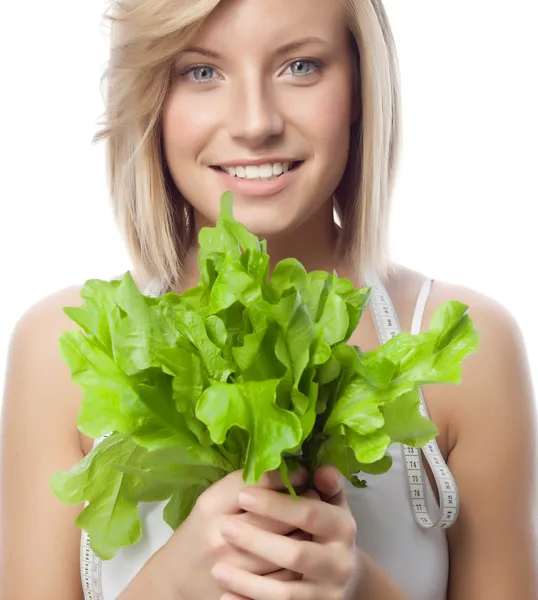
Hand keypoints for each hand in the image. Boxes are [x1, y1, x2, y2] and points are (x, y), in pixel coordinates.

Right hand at [153, 466, 317, 599]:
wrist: (175, 583)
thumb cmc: (198, 534)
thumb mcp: (211, 502)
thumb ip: (242, 484)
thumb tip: (284, 469)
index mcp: (211, 506)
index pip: (255, 483)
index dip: (283, 475)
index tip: (301, 472)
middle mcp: (221, 535)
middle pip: (275, 514)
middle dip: (302, 501)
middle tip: (314, 493)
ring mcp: (236, 567)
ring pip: (286, 544)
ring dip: (307, 529)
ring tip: (315, 518)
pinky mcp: (248, 592)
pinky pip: (287, 574)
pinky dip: (301, 559)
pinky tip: (306, 547)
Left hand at [210, 466, 360, 599]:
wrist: (340, 574)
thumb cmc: (324, 528)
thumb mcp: (329, 503)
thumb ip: (323, 485)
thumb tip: (320, 470)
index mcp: (343, 527)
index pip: (309, 513)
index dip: (275, 505)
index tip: (243, 495)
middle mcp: (339, 563)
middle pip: (296, 554)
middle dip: (258, 541)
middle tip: (224, 528)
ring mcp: (326, 594)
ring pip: (284, 592)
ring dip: (248, 582)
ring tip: (218, 569)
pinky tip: (227, 597)